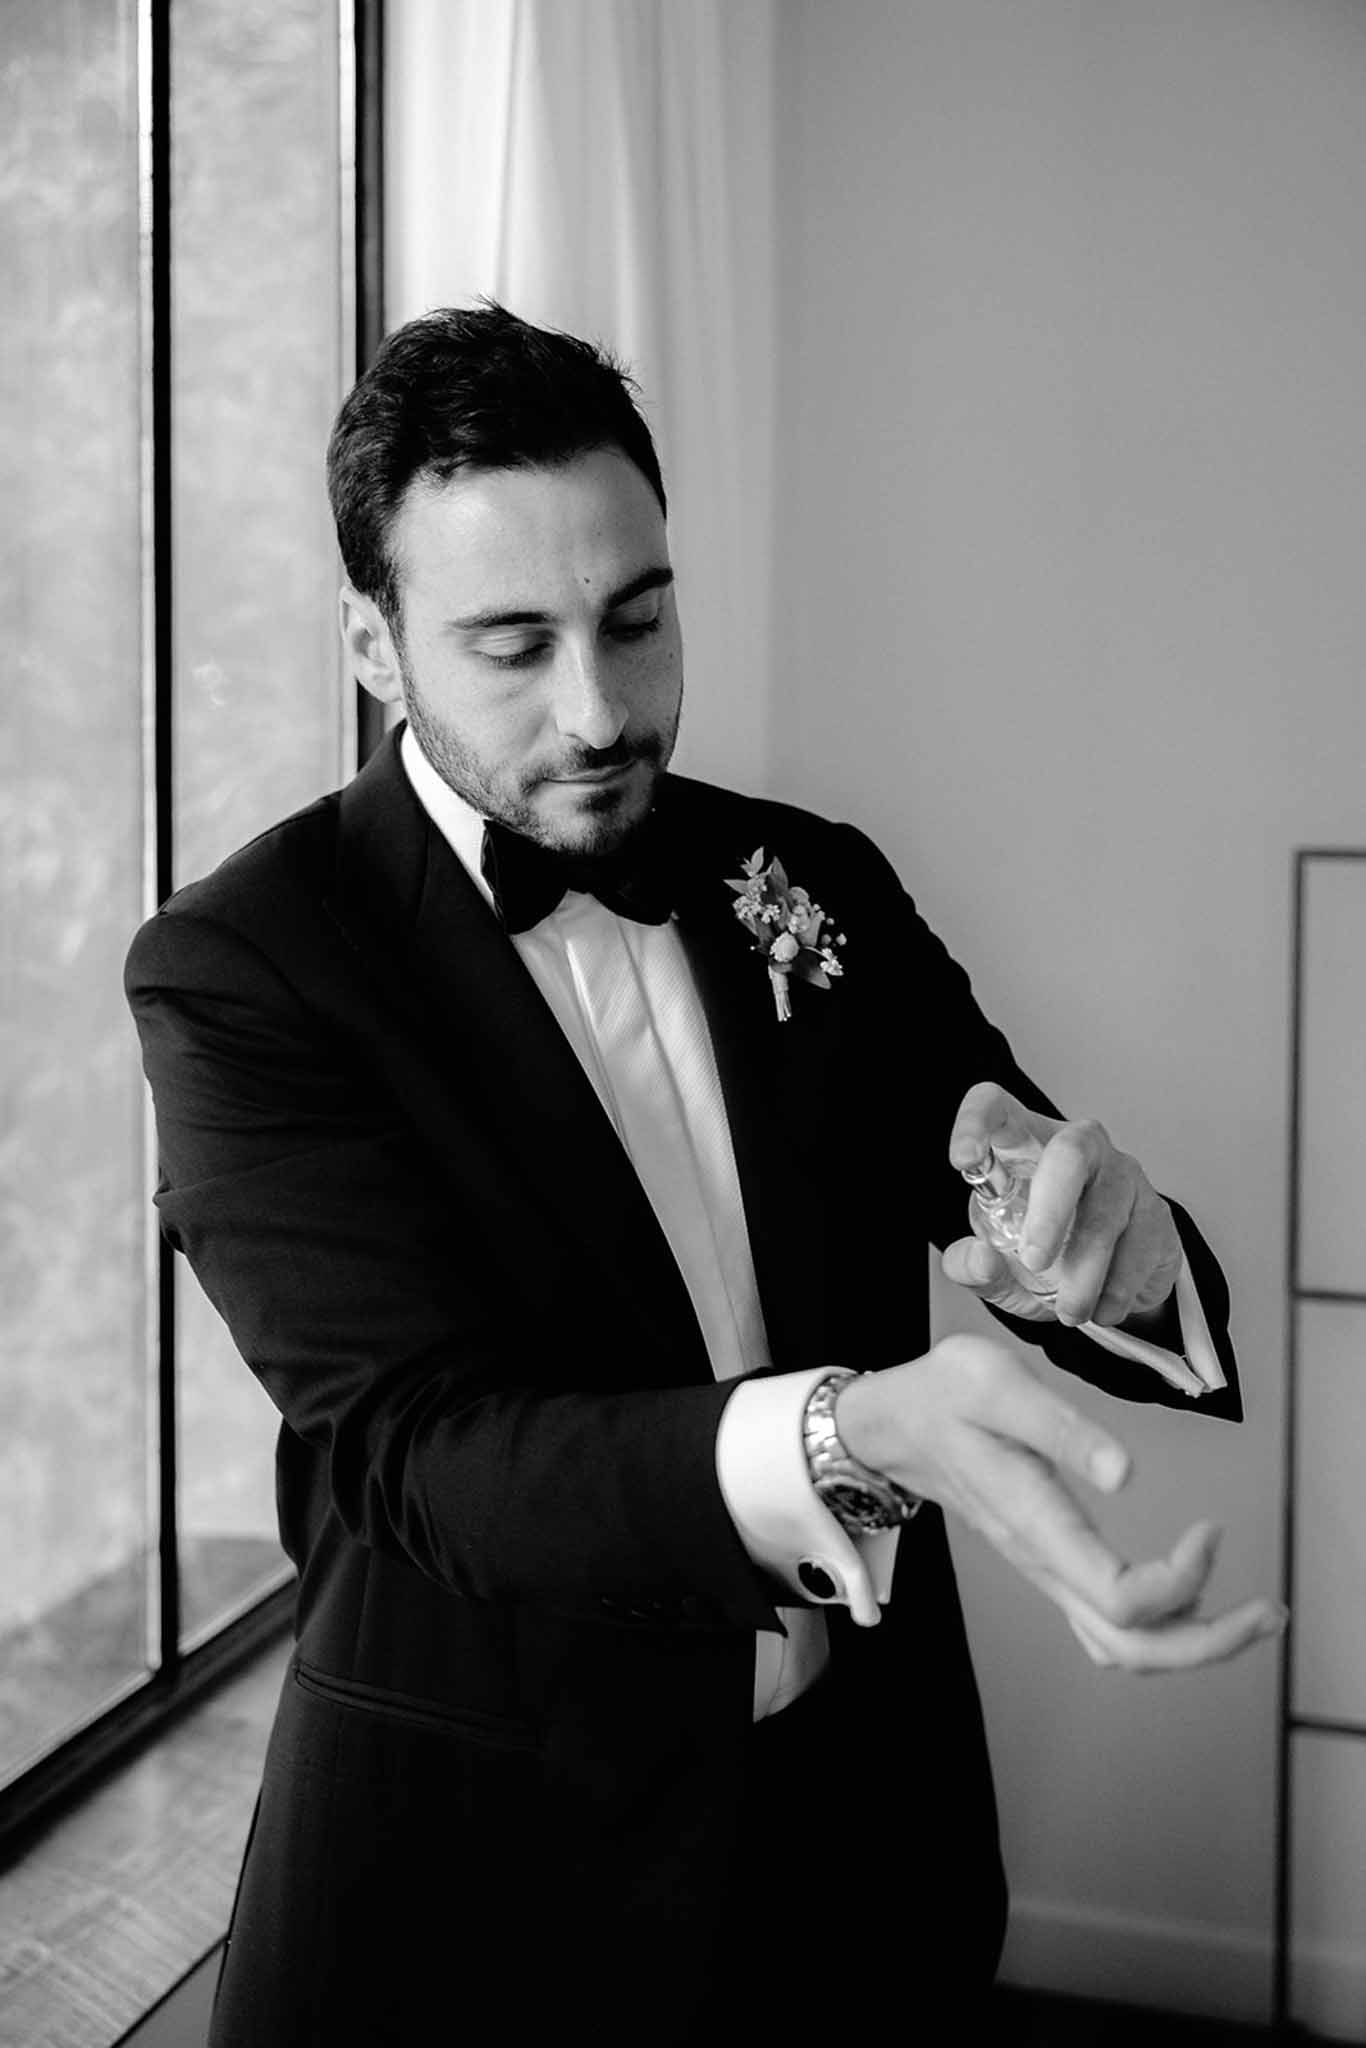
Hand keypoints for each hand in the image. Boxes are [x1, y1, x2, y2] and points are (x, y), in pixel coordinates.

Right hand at [836, 1334, 1283, 1670]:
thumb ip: (1061, 1427)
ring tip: (1247, 1612)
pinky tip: (1188, 1589)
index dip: (1183, 1581)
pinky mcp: (1048, 1564)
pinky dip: (1160, 1625)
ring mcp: (1044, 1571)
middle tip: (1269, 1610)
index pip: (1123, 1600)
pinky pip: (1107, 1627)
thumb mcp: (996, 1384)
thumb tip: (1125, 1473)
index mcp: (1036, 1525)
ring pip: (1122, 1648)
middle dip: (1211, 1641)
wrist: (892, 1423)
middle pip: (1133, 1648)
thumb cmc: (944, 1395)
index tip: (1210, 1526)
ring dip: (1191, 1642)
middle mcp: (1043, 1564)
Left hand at [943, 1081, 1182, 1327]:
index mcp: (1027, 1146)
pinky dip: (1116, 1288)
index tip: (962, 1159)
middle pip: (1069, 1153)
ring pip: (1105, 1213)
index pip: (999, 1108)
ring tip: (1068, 1310)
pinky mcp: (1156, 1211)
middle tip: (1033, 1259)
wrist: (1110, 1287)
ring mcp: (1123, 1175)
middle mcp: (1080, 1147)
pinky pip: (1138, 1246)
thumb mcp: (998, 1268)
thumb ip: (973, 1266)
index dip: (977, 1121)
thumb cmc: (1045, 1258)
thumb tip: (979, 1259)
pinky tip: (1102, 1309)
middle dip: (1051, 1211)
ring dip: (1084, 1271)